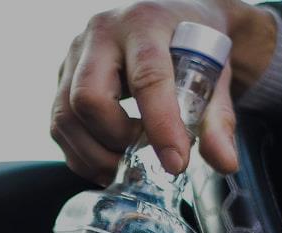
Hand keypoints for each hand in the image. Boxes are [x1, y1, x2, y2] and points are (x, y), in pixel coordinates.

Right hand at [51, 0, 277, 183]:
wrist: (173, 19)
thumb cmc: (192, 43)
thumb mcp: (214, 74)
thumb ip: (217, 118)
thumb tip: (223, 161)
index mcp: (145, 23)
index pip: (147, 77)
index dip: (160, 125)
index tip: (175, 162)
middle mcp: (100, 34)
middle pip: (88, 98)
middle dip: (117, 139)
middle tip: (144, 153)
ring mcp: (74, 56)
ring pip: (65, 117)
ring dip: (96, 154)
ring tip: (127, 163)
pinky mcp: (62, 78)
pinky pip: (58, 126)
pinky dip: (82, 155)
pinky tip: (109, 161)